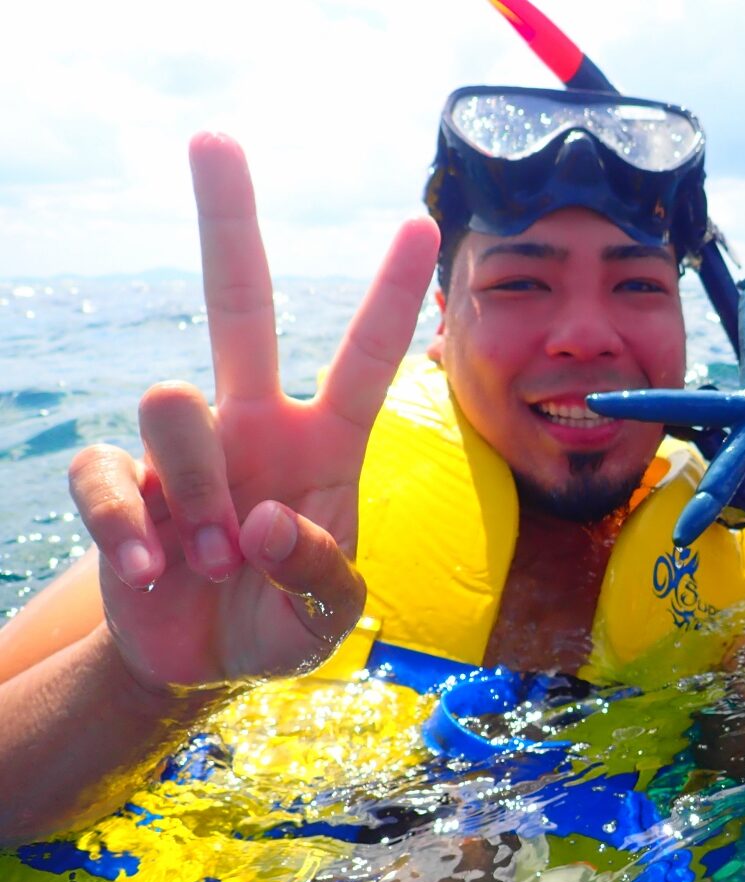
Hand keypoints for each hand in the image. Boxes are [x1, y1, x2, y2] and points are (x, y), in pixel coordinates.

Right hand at [68, 132, 439, 692]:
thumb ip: (321, 576)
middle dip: (227, 221)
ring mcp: (183, 447)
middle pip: (237, 301)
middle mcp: (254, 423)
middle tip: (213, 137)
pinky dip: (128, 528)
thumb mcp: (327, 618)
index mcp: (324, 444)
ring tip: (216, 560)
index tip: (421, 223)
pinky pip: (105, 473)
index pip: (365, 358)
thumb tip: (265, 523)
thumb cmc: (281, 623)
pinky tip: (151, 572)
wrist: (200, 662)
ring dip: (197, 494)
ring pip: (174, 403)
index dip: (391, 296)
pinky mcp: (120, 481)